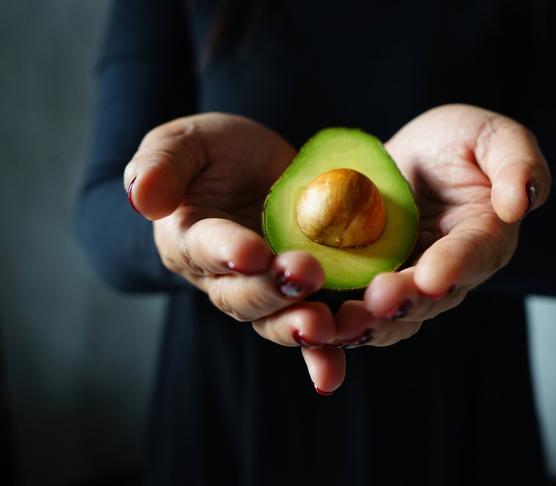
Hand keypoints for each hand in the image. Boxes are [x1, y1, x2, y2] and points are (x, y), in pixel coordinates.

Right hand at [123, 113, 344, 392]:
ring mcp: (264, 293)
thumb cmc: (215, 155)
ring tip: (324, 327)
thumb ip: (164, 162)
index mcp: (190, 239)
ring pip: (275, 321)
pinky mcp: (302, 299)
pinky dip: (322, 356)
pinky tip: (333, 373)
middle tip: (304, 275)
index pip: (205, 247)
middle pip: (243, 296)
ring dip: (298, 329)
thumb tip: (142, 197)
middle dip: (271, 290)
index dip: (227, 251)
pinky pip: (310, 334)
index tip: (251, 252)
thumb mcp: (188, 142)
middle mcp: (223, 278)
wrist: (254, 172)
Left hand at [335, 104, 550, 348]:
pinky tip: (308, 321)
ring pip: (387, 316)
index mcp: (483, 239)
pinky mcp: (365, 282)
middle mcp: (445, 273)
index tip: (434, 276)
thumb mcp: (491, 136)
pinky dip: (331, 320)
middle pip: (426, 298)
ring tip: (339, 322)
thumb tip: (521, 202)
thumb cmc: (459, 142)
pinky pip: (350, 306)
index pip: (474, 256)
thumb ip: (517, 161)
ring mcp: (403, 281)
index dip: (455, 267)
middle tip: (378, 301)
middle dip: (402, 302)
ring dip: (364, 324)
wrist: (412, 158)